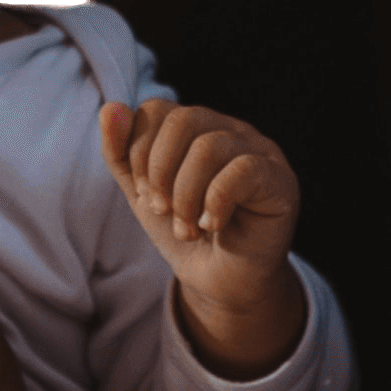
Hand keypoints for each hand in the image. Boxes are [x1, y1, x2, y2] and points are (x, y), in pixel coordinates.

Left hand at [99, 98, 307, 376]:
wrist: (220, 282)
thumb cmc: (186, 231)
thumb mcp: (142, 194)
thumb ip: (121, 153)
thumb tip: (110, 108)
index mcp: (197, 127)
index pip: (157, 110)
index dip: (139, 152)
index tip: (144, 195)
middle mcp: (230, 130)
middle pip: (182, 120)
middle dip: (160, 172)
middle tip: (162, 212)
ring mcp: (260, 151)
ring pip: (209, 147)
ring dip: (186, 196)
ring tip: (187, 228)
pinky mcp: (280, 179)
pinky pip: (243, 170)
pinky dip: (216, 202)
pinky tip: (214, 225)